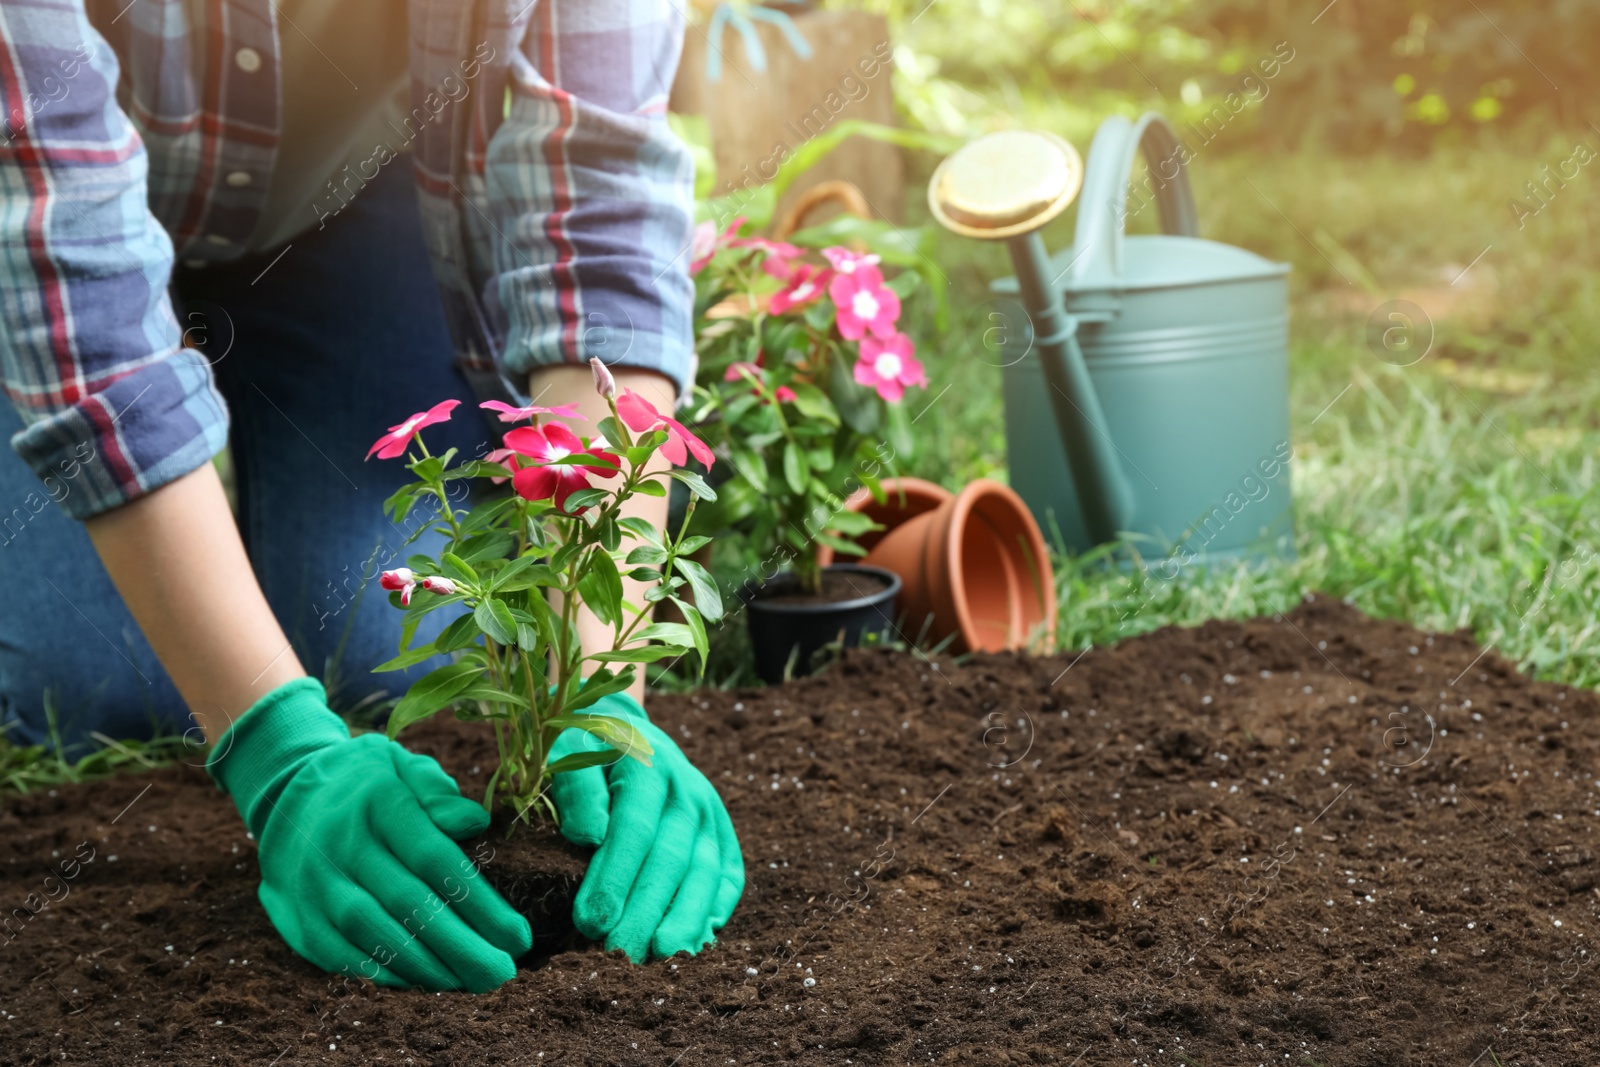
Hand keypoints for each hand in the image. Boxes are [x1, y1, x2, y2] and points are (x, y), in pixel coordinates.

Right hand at [207, 678, 531, 990]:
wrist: (286, 794)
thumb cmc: (370, 784)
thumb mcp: (405, 767)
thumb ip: (439, 794)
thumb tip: (476, 823)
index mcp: (380, 802)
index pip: (435, 859)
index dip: (479, 903)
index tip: (518, 935)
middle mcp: (343, 843)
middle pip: (408, 903)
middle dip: (461, 946)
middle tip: (503, 972)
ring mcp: (315, 882)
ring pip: (373, 932)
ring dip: (425, 966)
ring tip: (468, 983)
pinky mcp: (299, 915)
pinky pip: (339, 953)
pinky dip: (382, 972)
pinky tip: (420, 984)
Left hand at [548, 694, 743, 960]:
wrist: (628, 732)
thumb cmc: (589, 752)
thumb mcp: (571, 754)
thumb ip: (577, 789)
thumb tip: (588, 836)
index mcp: (648, 767)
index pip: (634, 829)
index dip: (614, 878)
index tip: (591, 922)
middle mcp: (688, 791)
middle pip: (670, 859)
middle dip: (645, 911)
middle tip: (619, 955)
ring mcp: (711, 814)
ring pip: (704, 872)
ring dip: (684, 918)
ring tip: (662, 956)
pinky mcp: (724, 835)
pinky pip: (729, 877)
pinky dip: (715, 910)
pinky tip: (696, 942)